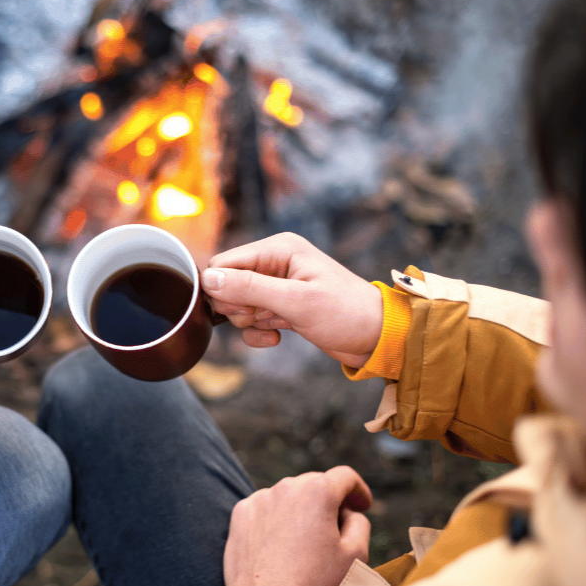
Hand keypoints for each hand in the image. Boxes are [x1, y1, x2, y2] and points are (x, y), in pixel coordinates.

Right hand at [202, 233, 382, 367]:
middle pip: (227, 285)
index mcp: (278, 248)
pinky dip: (258, 332)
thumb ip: (250, 288)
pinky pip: (251, 319)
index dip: (225, 290)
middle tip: (267, 315)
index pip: (224, 263)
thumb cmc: (346, 313)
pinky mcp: (280, 306)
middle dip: (239, 308)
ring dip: (250, 322)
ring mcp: (277, 285)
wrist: (378, 337)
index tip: (247, 308)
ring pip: (237, 305)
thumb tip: (207, 279)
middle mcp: (275, 262)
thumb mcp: (296, 301)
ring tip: (278, 325)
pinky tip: (277, 337)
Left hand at [223, 466, 372, 585]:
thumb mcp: (355, 555)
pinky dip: (275, 518)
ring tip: (303, 542)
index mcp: (318, 492)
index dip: (358, 489)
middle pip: (315, 483)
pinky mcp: (240, 513)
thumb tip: (348, 512)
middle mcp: (286, 487)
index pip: (345, 477)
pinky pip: (265, 507)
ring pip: (288, 495)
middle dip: (329, 500)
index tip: (361, 505)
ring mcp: (259, 498)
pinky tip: (279, 545)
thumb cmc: (314, 582)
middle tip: (335, 528)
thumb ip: (360, 523)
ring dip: (300, 509)